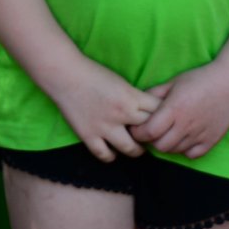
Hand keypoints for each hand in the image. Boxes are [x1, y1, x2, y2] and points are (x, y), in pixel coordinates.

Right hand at [47, 59, 161, 162]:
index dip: (164, 117)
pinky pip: (105, 155)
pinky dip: (111, 155)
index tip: (164, 120)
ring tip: (137, 147)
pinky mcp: (88, 135)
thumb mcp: (121, 82)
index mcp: (131, 98)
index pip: (159, 113)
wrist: (63, 73)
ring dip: (137, 150)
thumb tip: (150, 111)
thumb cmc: (92, 73)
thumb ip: (135, 97)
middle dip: (154, 134)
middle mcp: (121, 114)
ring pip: (131, 149)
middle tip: (153, 136)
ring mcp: (104, 127)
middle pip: (149, 132)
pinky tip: (113, 151)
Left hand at [129, 63, 228, 159]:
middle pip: (160, 146)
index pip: (148, 132)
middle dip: (150, 140)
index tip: (136, 127)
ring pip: (174, 151)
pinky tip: (182, 138)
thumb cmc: (199, 80)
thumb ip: (154, 94)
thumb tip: (137, 103)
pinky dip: (184, 150)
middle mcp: (186, 126)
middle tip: (150, 131)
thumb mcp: (172, 82)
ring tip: (166, 133)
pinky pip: (192, 154)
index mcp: (173, 110)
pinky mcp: (211, 141)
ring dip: (166, 144)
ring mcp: (199, 135)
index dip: (138, 132)